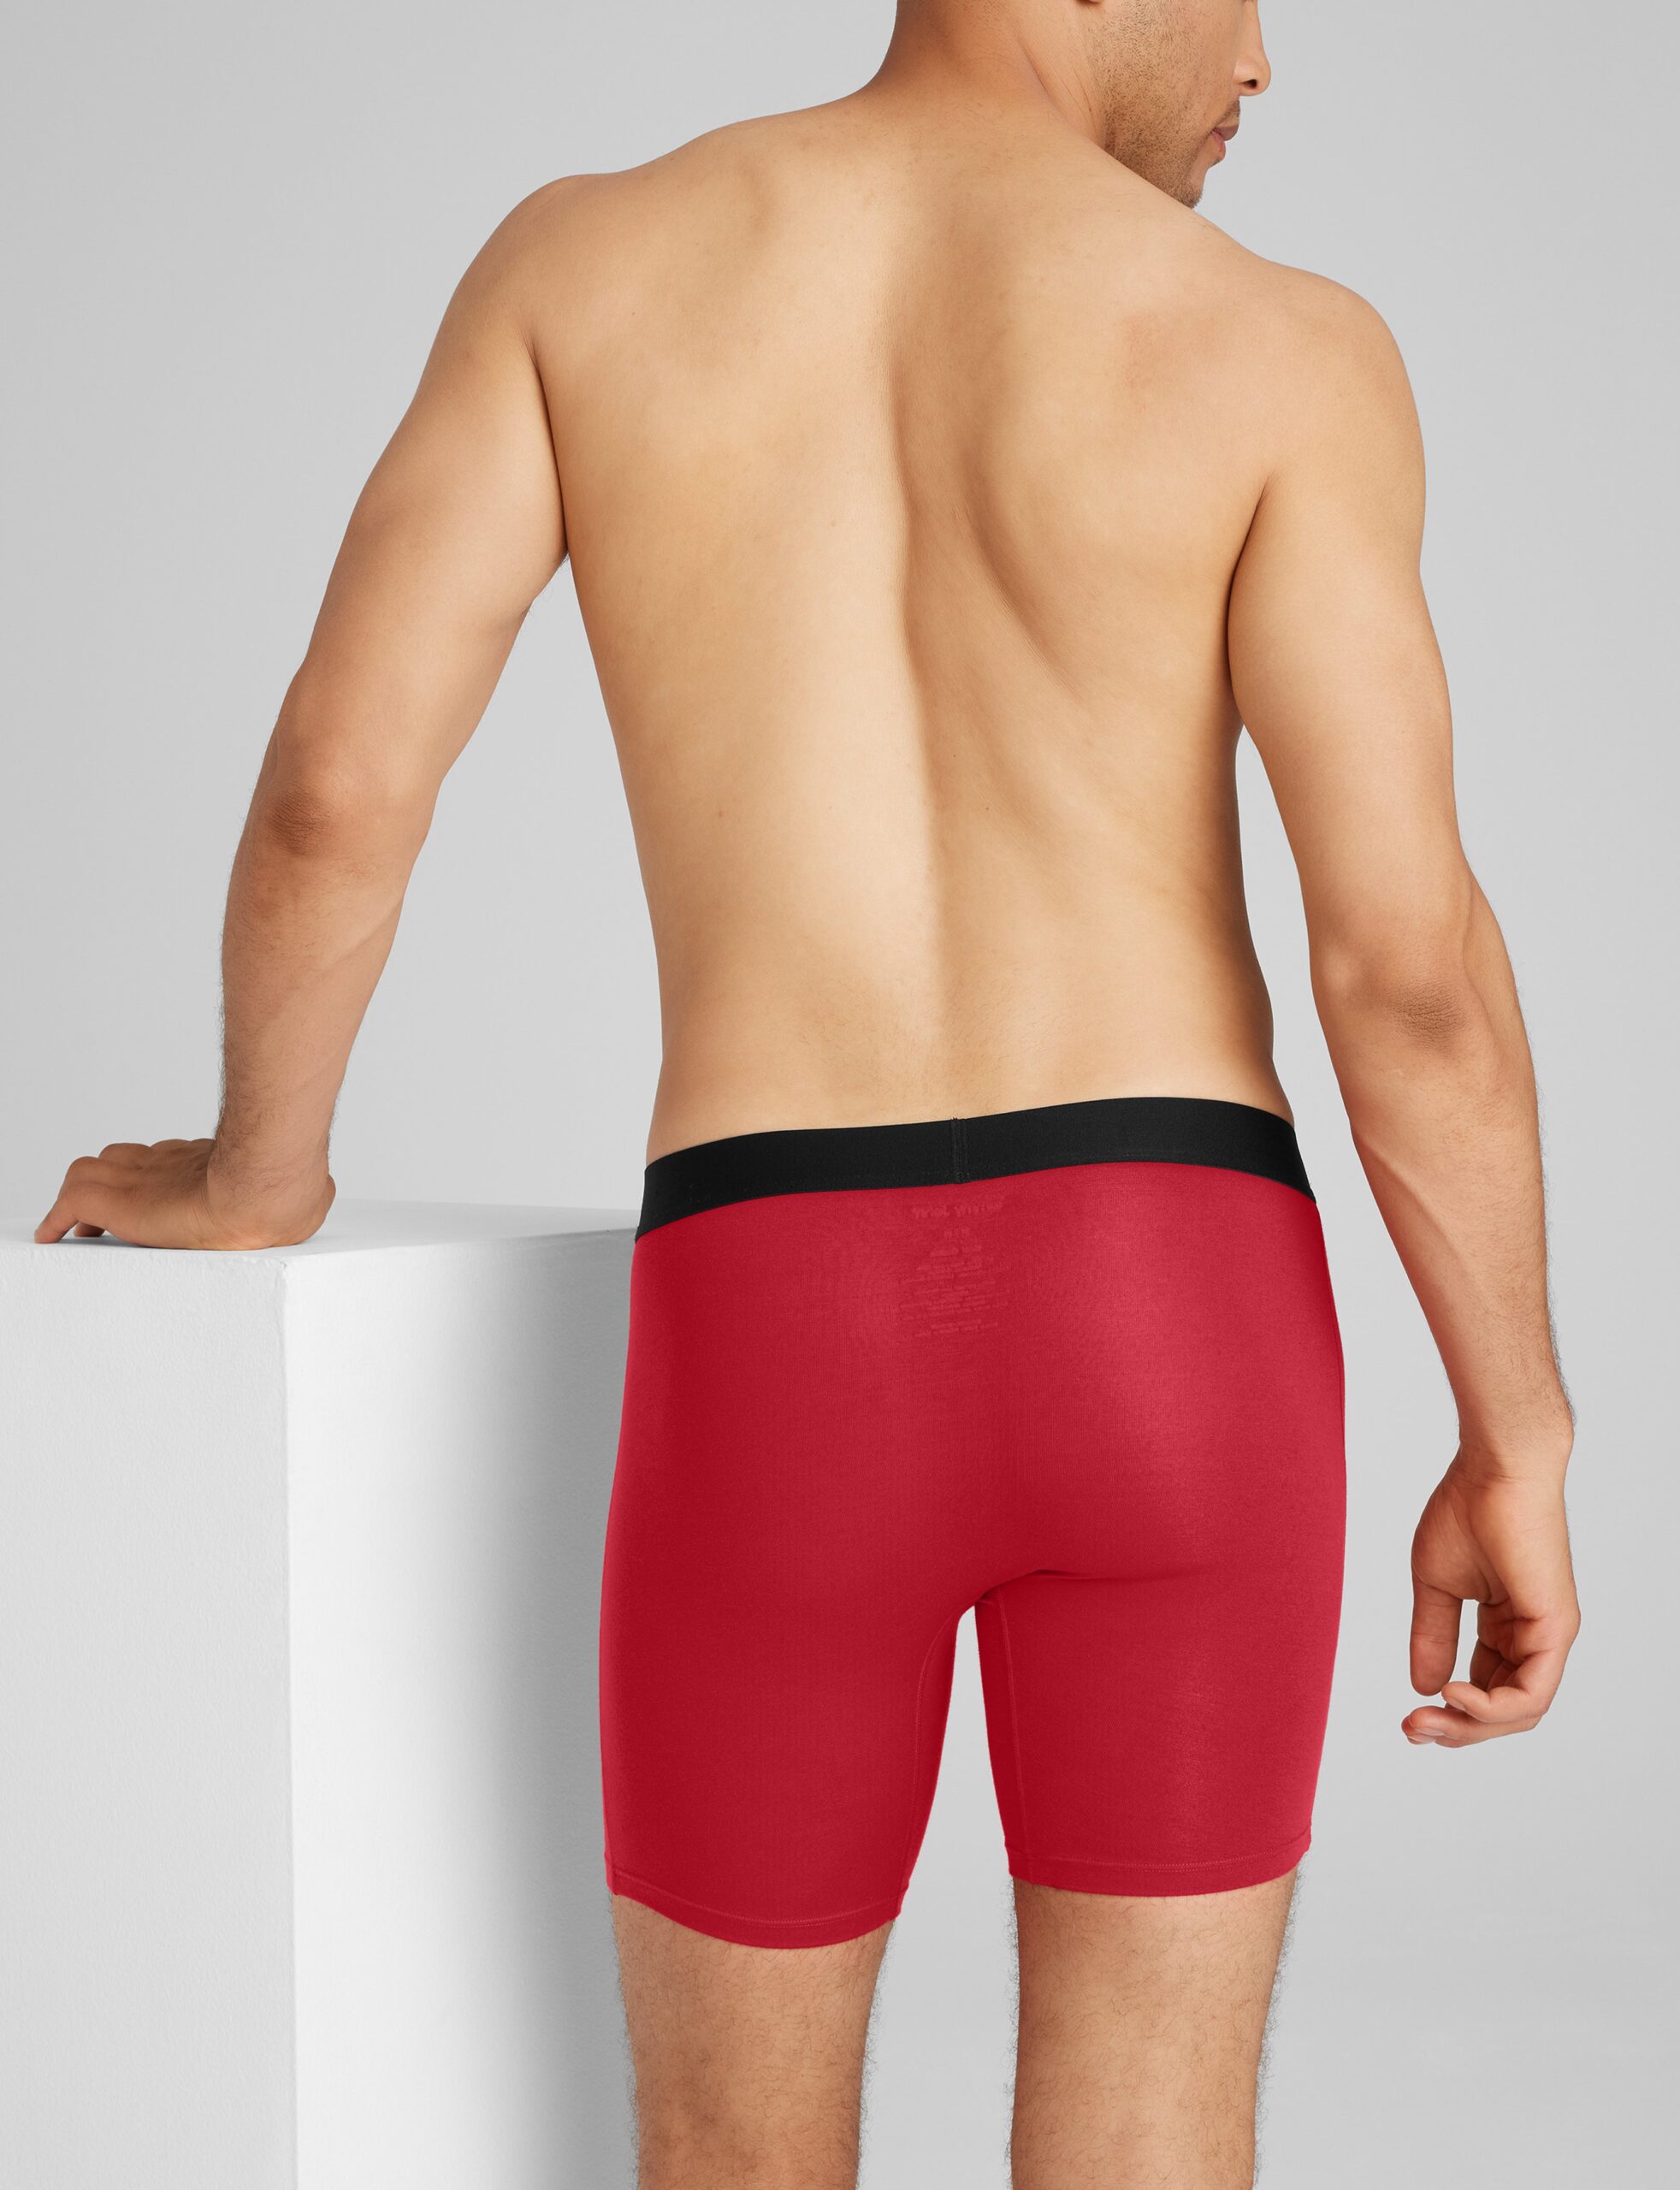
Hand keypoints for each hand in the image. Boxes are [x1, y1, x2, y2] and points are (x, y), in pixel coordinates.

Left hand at [34, 1138, 334, 1250]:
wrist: (266, 1189)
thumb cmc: (291, 1193)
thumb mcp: (306, 1190)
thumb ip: (306, 1190)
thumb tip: (321, 1192)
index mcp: (209, 1162)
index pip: (167, 1158)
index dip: (154, 1174)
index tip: (157, 1194)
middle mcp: (169, 1163)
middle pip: (124, 1158)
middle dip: (113, 1181)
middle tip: (106, 1214)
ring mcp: (141, 1179)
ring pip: (92, 1174)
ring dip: (85, 1200)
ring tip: (83, 1229)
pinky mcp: (118, 1203)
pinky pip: (71, 1203)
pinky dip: (56, 1219)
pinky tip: (51, 1237)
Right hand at [1403, 1450, 1579, 1746]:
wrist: (1493, 1467)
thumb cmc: (1466, 1509)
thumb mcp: (1436, 1585)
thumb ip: (1433, 1635)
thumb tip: (1423, 1686)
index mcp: (1507, 1624)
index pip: (1486, 1688)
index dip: (1448, 1711)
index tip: (1408, 1717)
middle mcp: (1534, 1635)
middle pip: (1503, 1709)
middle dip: (1456, 1729)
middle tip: (1411, 1729)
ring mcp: (1548, 1634)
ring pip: (1520, 1711)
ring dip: (1472, 1725)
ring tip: (1429, 1716)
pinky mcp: (1555, 1627)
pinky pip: (1532, 1692)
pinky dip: (1493, 1706)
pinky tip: (1455, 1693)